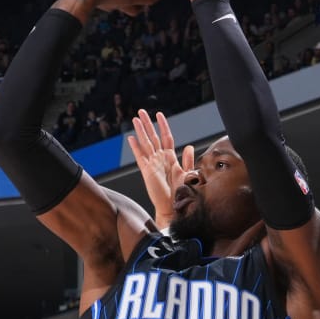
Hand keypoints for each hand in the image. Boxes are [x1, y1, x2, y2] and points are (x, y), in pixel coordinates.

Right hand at [126, 110, 192, 229]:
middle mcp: (160, 159)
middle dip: (147, 124)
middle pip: (153, 137)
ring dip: (141, 131)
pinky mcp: (147, 171)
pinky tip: (131, 138)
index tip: (159, 114)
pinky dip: (136, 147)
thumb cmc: (181, 193)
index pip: (166, 137)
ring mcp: (152, 164)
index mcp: (170, 158)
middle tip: (141, 111)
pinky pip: (140, 156)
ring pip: (146, 143)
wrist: (173, 207)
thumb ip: (187, 160)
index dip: (162, 125)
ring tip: (135, 119)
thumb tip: (188, 146)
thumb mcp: (188, 174)